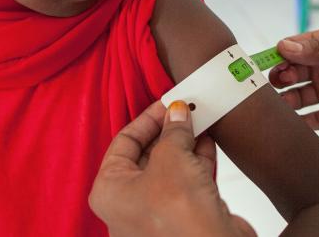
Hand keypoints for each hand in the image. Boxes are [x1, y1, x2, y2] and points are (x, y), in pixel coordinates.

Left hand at [90, 100, 255, 236]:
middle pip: (147, 154)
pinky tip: (208, 140)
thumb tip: (178, 112)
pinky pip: (187, 181)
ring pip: (170, 167)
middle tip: (187, 107)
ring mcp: (157, 213)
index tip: (168, 102)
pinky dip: (197, 160)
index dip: (148, 119)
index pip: (124, 142)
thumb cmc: (179, 217)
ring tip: (200, 118)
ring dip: (186, 142)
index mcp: (110, 190)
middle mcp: (128, 203)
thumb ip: (174, 130)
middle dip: (169, 130)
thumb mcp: (172, 157)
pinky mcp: (184, 217)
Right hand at [270, 26, 318, 128]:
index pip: (294, 50)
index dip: (276, 56)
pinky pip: (317, 118)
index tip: (260, 65)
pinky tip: (288, 126)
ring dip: (285, 102)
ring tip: (274, 108)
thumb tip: (286, 47)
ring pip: (300, 97)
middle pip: (292, 74)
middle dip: (277, 80)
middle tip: (268, 87)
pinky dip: (302, 123)